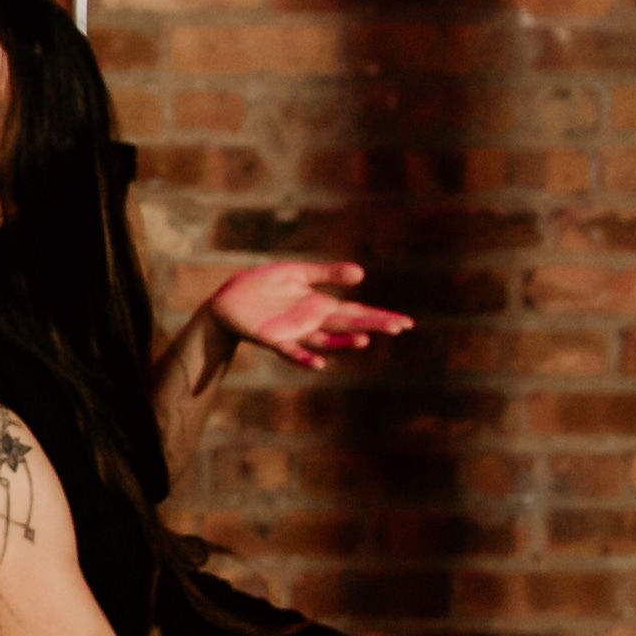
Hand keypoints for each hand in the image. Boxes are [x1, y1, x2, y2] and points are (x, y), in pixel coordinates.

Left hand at [206, 260, 407, 371]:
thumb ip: (327, 274)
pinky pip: (291, 351)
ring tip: (364, 340)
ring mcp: (294, 333)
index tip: (406, 323)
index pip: (357, 314)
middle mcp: (312, 322)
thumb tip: (361, 274)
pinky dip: (304, 357)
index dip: (381, 318)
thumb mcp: (298, 274)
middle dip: (373, 326)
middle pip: (348, 326)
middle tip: (399, 327)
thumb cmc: (264, 286)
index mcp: (321, 306)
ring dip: (343, 343)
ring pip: (324, 341)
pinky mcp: (272, 338)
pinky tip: (319, 362)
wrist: (229, 299)